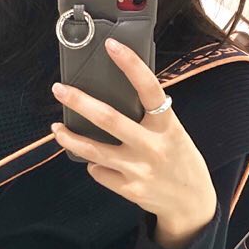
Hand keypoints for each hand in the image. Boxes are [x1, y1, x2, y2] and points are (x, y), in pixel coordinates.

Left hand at [50, 38, 215, 248]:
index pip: (149, 88)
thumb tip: (113, 96)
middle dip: (79, 102)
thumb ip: (150, 118)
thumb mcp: (173, 133)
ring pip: (93, 150)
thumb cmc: (179, 159)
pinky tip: (100, 163)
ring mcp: (139, 170)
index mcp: (167, 126)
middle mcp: (152, 147)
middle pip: (108, 119)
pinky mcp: (129, 189)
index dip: (130, 64)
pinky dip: (96, 165)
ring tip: (57, 129)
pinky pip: (99, 172)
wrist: (192, 202)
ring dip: (69, 139)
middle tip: (59, 90)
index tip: (111, 45)